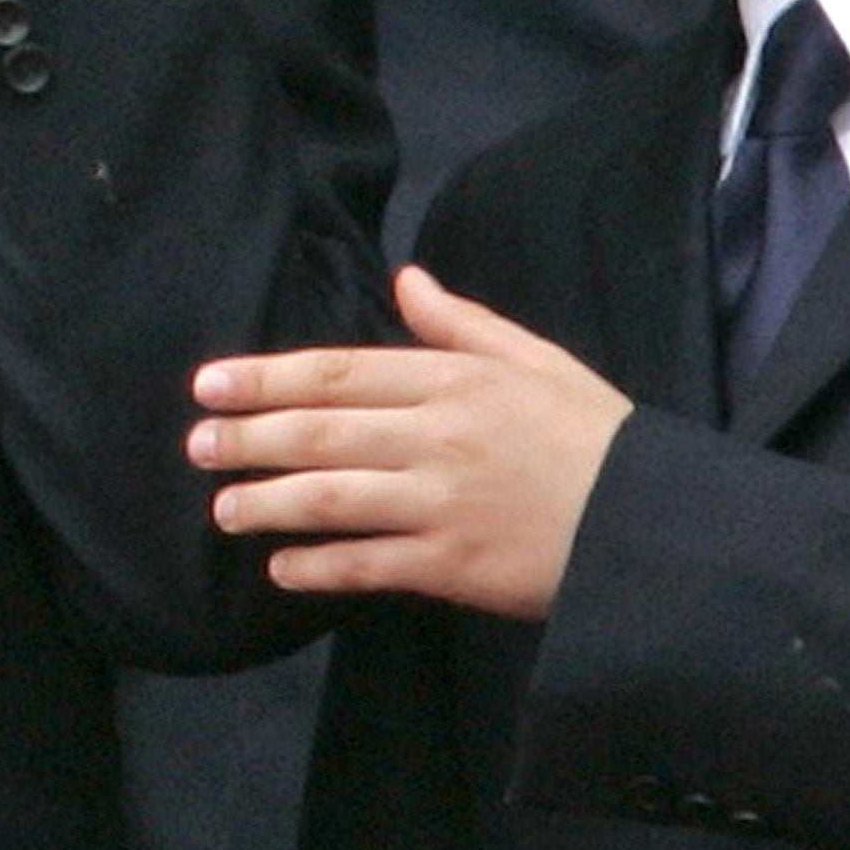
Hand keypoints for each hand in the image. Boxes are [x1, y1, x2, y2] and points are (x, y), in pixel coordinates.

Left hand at [188, 264, 631, 619]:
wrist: (652, 522)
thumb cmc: (593, 438)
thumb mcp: (536, 361)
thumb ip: (463, 324)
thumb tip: (405, 279)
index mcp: (454, 379)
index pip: (338, 372)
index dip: (265, 379)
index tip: (210, 385)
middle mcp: (437, 435)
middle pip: (318, 433)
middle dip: (247, 439)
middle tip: (196, 446)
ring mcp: (442, 502)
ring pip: (329, 499)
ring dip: (265, 503)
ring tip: (223, 509)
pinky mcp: (453, 564)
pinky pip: (367, 564)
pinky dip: (317, 567)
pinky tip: (282, 570)